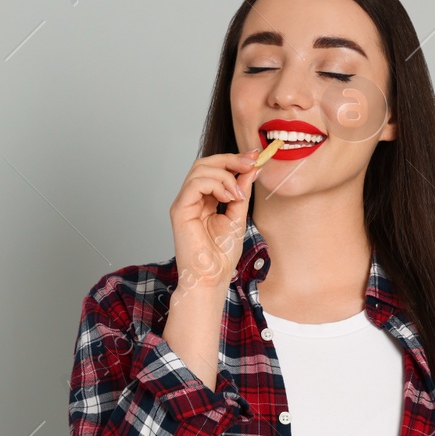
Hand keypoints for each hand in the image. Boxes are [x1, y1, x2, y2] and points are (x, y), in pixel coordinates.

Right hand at [170, 149, 262, 291]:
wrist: (211, 278)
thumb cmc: (221, 256)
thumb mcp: (238, 216)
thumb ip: (241, 192)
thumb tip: (251, 169)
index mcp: (204, 200)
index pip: (215, 169)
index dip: (234, 159)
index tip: (255, 156)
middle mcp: (192, 199)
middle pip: (205, 164)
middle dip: (230, 160)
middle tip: (251, 163)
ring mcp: (184, 203)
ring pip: (200, 170)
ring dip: (225, 175)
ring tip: (238, 194)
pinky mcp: (179, 210)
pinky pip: (195, 184)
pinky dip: (215, 184)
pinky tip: (228, 197)